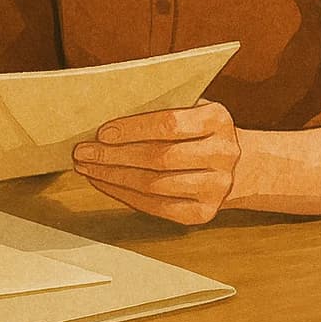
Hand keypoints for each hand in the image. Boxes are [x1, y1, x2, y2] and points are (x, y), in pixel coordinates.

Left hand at [71, 100, 239, 225]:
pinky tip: (104, 183)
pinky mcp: (203, 213)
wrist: (238, 165)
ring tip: (87, 168)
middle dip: (114, 156)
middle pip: (159, 158)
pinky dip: (124, 195)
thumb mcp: (188, 108)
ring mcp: (216, 188)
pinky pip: (157, 208)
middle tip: (83, 152)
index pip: (169, 124)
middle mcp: (222, 154)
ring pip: (154, 185)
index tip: (102, 132)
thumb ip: (157, 108)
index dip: (132, 129)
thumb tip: (104, 114)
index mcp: (217, 120)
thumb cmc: (198, 130)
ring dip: (113, 178)